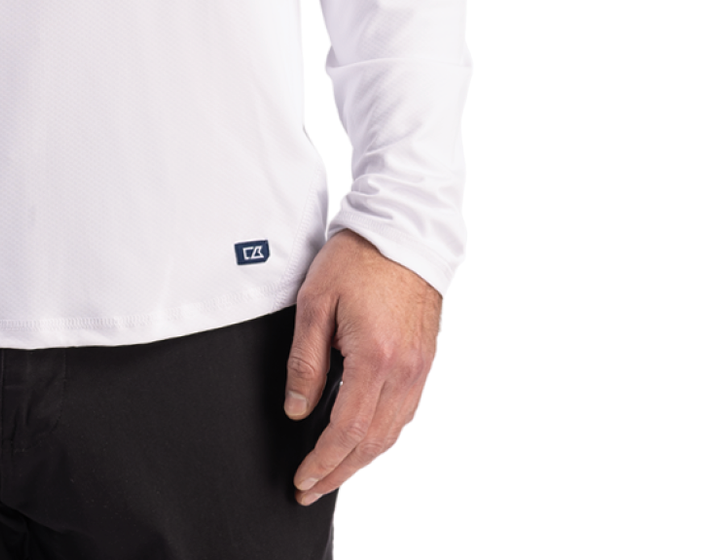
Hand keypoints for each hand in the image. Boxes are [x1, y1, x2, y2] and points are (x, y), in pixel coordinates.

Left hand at [284, 229, 441, 505]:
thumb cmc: (357, 259)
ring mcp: (419, 368)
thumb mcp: (315, 302)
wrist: (403, 231)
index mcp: (374, 358)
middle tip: (311, 490)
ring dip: (361, 460)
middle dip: (339, 472)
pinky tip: (363, 439)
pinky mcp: (424, 361)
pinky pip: (404, 413)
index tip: (302, 480)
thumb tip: (297, 409)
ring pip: (391, 433)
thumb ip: (305, 360)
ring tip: (333, 473)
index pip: (345, 430)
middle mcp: (403, 371)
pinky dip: (381, 435)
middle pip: (371, 443)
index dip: (322, 462)